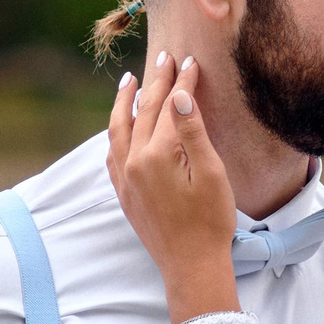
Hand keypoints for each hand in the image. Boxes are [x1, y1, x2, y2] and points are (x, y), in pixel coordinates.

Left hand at [107, 53, 239, 323]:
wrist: (191, 265)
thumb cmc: (210, 221)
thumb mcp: (211, 173)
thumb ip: (193, 132)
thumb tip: (179, 96)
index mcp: (158, 154)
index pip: (171, 106)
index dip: (183, 81)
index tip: (191, 60)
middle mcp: (134, 162)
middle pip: (144, 111)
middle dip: (156, 82)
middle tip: (164, 58)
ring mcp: (125, 179)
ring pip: (119, 129)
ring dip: (124, 102)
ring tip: (128, 80)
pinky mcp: (124, 193)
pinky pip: (112, 154)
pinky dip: (116, 132)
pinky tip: (119, 126)